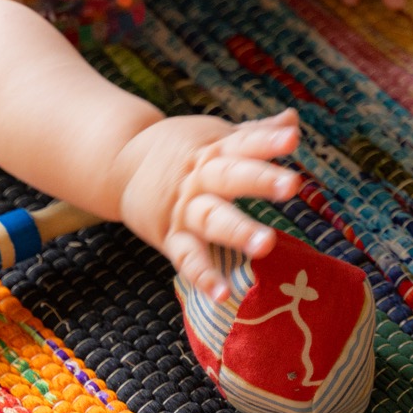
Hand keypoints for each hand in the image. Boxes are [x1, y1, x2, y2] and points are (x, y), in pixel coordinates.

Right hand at [116, 110, 303, 302]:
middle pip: (231, 176)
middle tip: (292, 184)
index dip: (269, 141)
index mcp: (215, 149)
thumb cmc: (182, 150)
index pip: (245, 142)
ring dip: (238, 231)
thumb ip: (255, 132)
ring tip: (266, 244)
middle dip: (260, 180)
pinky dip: (202, 276)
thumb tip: (292, 118)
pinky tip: (223, 293)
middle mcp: (200, 178)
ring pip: (211, 219)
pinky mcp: (169, 237)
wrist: (119, 162)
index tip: (293, 138)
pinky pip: (187, 258)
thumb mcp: (214, 136)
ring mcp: (184, 209)